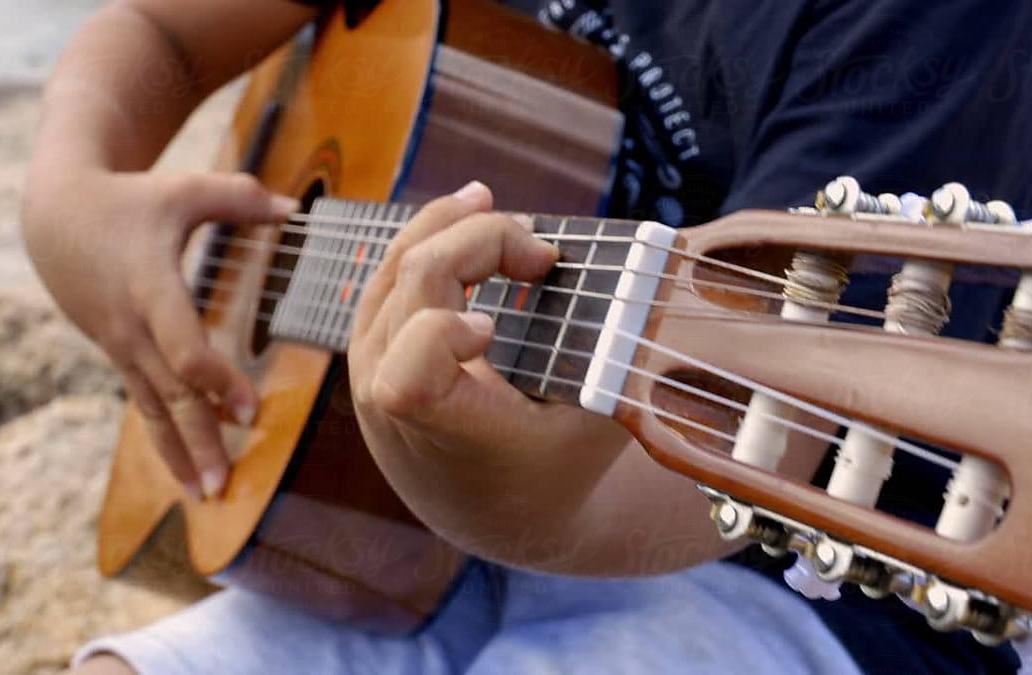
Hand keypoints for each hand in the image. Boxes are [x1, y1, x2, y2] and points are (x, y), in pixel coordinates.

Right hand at [22, 170, 296, 498]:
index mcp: (151, 288)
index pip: (184, 348)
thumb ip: (239, 198)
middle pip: (170, 394)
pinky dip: (165, 435)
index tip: (249, 410)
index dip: (218, 380)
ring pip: (152, 408)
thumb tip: (295, 209)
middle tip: (223, 487)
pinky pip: (143, 401)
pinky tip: (186, 468)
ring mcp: (121, 345)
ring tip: (206, 495)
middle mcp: (133, 327)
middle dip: (198, 442)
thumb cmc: (128, 199)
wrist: (54, 215)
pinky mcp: (118, 353)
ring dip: (179, 453)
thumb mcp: (182, 190)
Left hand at [348, 181, 630, 563]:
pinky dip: (425, 240)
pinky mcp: (367, 346)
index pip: (408, 377)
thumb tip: (665, 270)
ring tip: (489, 201)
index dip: (442, 334)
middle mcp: (390, 401)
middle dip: (481, 241)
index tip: (494, 327)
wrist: (495, 510)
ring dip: (446, 226)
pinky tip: (463, 217)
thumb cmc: (558, 464)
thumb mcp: (601, 421)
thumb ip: (622, 355)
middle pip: (414, 282)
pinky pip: (385, 276)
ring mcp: (367, 368)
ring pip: (393, 268)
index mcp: (447, 432)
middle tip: (544, 252)